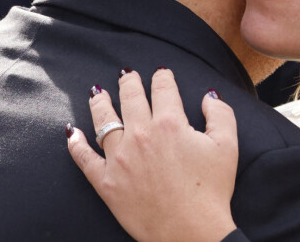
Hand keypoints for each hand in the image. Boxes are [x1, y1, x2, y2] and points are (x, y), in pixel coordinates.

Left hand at [67, 68, 238, 241]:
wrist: (192, 233)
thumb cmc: (212, 190)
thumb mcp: (227, 146)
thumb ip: (220, 113)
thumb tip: (208, 96)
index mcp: (170, 123)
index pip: (163, 88)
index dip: (162, 76)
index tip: (161, 74)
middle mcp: (141, 134)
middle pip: (131, 97)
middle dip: (129, 81)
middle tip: (126, 74)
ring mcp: (120, 158)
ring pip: (104, 120)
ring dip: (101, 102)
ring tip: (98, 92)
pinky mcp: (106, 182)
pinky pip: (84, 158)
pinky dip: (76, 143)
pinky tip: (72, 132)